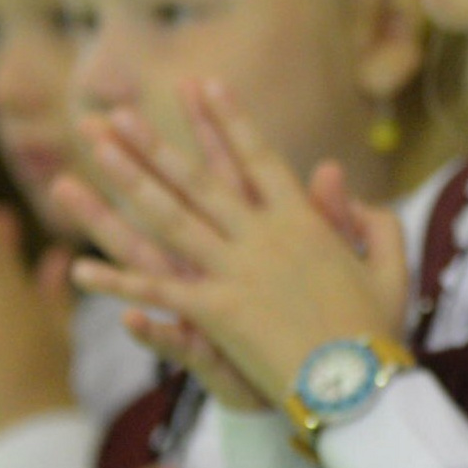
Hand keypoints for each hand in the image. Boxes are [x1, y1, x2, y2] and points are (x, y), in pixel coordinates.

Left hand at [60, 81, 406, 408]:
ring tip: (93, 156)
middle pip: (198, 180)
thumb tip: (340, 183)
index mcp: (302, 221)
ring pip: (169, 218)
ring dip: (127, 183)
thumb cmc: (378, 329)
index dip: (230, 120)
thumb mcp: (388, 268)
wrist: (360, 383)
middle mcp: (262, 236)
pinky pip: (156, 292)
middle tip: (117, 114)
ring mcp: (234, 271)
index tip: (206, 84)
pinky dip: (116, 283)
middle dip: (154, 143)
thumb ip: (373, 222)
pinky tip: (79, 270)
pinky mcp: (215, 311)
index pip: (259, 159)